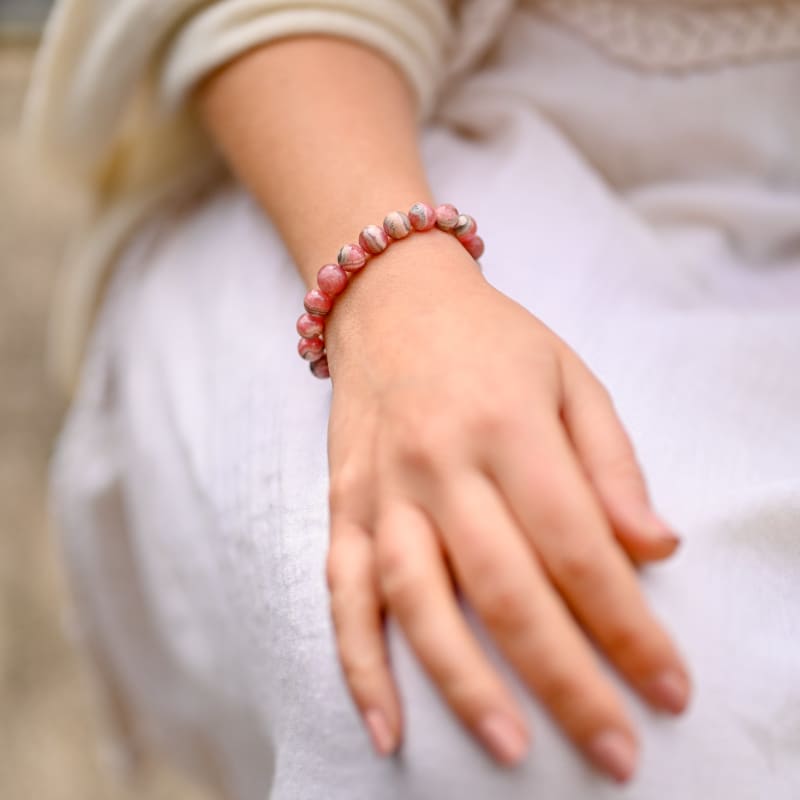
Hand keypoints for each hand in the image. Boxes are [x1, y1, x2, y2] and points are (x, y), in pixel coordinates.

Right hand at [323, 231, 689, 782]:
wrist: (390, 302)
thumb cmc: (490, 340)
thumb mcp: (570, 378)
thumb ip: (612, 464)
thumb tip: (656, 549)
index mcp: (508, 427)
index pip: (577, 545)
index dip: (627, 624)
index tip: (666, 687)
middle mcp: (440, 463)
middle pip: (505, 588)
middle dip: (565, 678)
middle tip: (613, 752)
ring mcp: (383, 489)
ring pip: (417, 601)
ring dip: (464, 684)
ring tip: (512, 748)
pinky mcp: (344, 506)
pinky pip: (345, 591)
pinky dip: (360, 663)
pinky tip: (386, 725)